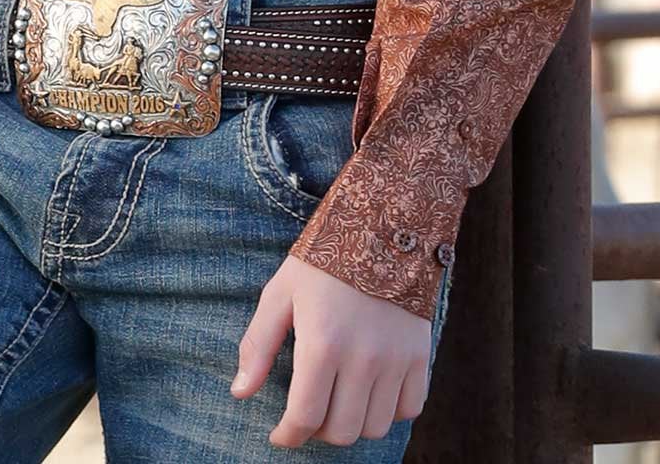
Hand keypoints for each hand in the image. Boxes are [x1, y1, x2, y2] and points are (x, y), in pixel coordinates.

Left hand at [232, 255, 432, 448]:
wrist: (382, 225)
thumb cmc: (323, 261)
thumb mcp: (280, 293)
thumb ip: (258, 345)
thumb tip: (240, 392)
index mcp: (322, 343)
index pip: (305, 417)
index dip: (288, 435)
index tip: (280, 434)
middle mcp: (363, 358)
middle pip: (342, 431)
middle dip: (318, 430)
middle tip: (309, 411)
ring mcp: (395, 359)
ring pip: (375, 428)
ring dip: (353, 423)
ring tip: (339, 400)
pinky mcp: (420, 354)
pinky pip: (409, 409)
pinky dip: (389, 410)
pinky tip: (371, 390)